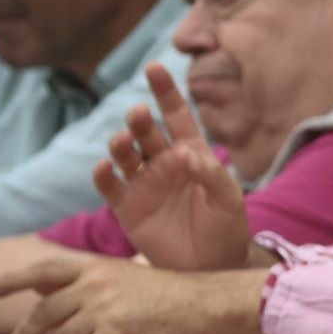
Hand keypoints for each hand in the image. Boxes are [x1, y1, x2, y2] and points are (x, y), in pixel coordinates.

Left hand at [0, 258, 217, 333]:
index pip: (41, 271)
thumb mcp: (123, 278)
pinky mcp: (120, 329)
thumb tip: (46, 292)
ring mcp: (105, 306)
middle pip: (43, 313)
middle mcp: (93, 284)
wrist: (203, 302)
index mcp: (92, 268)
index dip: (11, 281)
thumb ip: (87, 284)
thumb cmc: (169, 294)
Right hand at [94, 61, 251, 270]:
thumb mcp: (229, 201)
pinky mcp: (126, 206)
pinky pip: (110, 185)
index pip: (176, 115)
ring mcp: (143, 182)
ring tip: (124, 140)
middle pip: (145, 132)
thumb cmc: (227, 229)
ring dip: (121, 143)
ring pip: (124, 154)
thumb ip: (213, 175)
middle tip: (139, 114)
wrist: (213, 267)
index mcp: (191, 153)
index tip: (154, 66)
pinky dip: (104, 174)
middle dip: (139, 120)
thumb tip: (186, 153)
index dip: (165, 92)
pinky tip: (105, 167)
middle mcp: (163, 162)